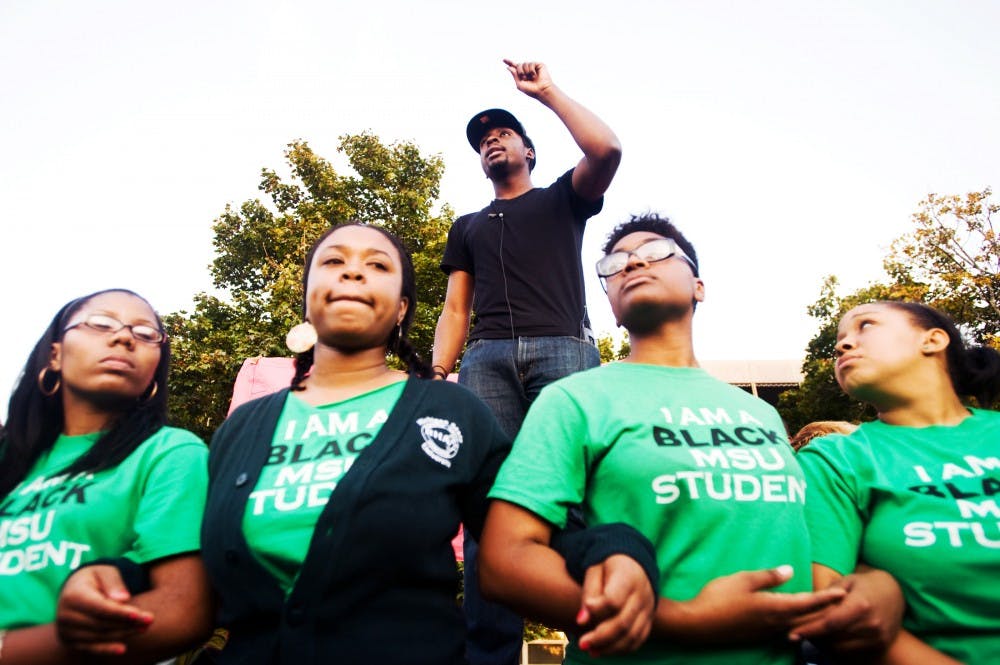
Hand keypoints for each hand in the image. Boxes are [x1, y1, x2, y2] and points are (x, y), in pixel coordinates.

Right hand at [56, 564, 153, 654]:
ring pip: (99, 636)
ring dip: (123, 634)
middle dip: (127, 623)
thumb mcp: (104, 572)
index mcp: (73, 596)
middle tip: (149, 620)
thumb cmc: (95, 578)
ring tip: (144, 628)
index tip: (139, 614)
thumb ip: (114, 583)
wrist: (74, 589)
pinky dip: (107, 649)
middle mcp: (66, 616)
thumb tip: (123, 599)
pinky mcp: (71, 641)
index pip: (100, 608)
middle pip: (101, 624)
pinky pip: (91, 648)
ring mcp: (66, 631)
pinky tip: (122, 649)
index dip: (120, 613)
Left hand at [503, 59, 553, 98]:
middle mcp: (527, 70)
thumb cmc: (531, 90)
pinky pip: (531, 63)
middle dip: (519, 71)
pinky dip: (531, 70)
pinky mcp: (539, 65)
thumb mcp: (520, 84)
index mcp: (522, 75)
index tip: (503, 60)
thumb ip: (514, 75)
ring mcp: (533, 67)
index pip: (515, 67)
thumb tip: (508, 67)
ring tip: (531, 77)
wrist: (541, 90)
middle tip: (524, 77)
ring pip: (524, 64)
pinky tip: (535, 75)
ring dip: (525, 72)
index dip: (510, 63)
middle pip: (518, 65)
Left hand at [576, 554, 654, 656]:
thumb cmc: (608, 567)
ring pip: (632, 635)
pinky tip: (604, 650)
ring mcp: (648, 609)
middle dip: (601, 637)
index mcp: (628, 577)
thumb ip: (588, 592)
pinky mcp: (649, 620)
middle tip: (582, 644)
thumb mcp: (595, 570)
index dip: (596, 611)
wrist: (634, 564)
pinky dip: (622, 649)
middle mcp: (642, 594)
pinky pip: (638, 639)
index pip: (613, 600)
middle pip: (623, 622)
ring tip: (591, 651)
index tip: (579, 619)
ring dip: (611, 647)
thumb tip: (581, 621)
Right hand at [665, 566, 846, 642]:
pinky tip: (797, 620)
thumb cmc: (718, 598)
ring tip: (823, 610)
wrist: (697, 625)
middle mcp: (775, 623)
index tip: (842, 593)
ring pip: (797, 625)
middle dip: (824, 609)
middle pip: (806, 617)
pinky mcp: (757, 634)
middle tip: (840, 602)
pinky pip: (786, 629)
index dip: (825, 597)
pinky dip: (798, 623)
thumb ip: (768, 576)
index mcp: (774, 607)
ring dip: (811, 617)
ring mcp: (766, 631)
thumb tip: (790, 571)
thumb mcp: (742, 580)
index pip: (807, 602)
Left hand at [790, 569, 903, 652]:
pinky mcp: (881, 644)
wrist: (896, 592)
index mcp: (860, 605)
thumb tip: (805, 605)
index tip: (791, 634)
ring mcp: (877, 637)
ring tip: (810, 637)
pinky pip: (853, 652)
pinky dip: (838, 648)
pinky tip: (827, 640)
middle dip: (813, 638)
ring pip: (842, 648)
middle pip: (834, 638)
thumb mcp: (846, 581)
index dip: (809, 630)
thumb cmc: (866, 583)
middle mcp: (871, 624)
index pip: (829, 623)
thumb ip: (827, 594)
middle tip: (796, 635)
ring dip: (824, 645)